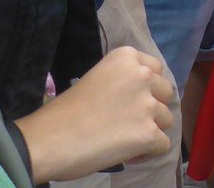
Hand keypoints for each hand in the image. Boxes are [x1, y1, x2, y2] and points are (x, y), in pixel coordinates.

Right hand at [13, 47, 172, 179]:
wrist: (47, 141)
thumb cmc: (63, 113)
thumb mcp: (96, 80)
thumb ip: (122, 82)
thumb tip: (139, 98)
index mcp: (127, 58)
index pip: (155, 70)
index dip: (146, 89)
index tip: (129, 102)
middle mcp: (142, 75)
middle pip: (165, 93)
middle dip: (151, 108)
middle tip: (127, 123)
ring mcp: (148, 104)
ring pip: (166, 119)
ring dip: (150, 130)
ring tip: (124, 140)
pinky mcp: (149, 133)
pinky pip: (163, 144)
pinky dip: (148, 152)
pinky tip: (128, 155)